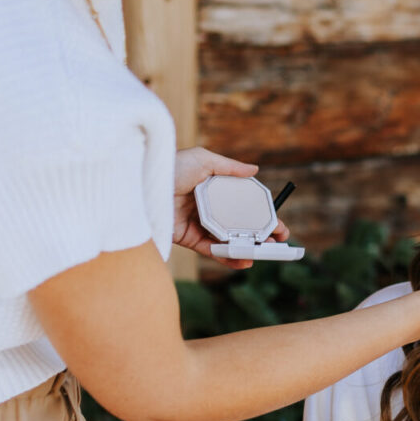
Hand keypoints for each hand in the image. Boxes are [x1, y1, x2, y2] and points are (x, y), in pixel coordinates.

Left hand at [172, 148, 289, 268]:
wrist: (142, 184)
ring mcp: (198, 224)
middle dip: (259, 235)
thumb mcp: (203, 160)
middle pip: (239, 225)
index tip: (278, 224)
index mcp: (212, 189)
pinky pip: (211, 250)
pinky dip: (228, 257)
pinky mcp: (187, 238)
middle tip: (278, 244)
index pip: (243, 204)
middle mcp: (207, 207)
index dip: (261, 215)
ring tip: (265, 254)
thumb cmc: (170, 166)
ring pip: (228, 240)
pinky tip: (245, 260)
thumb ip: (230, 167)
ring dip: (248, 249)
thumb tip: (255, 169)